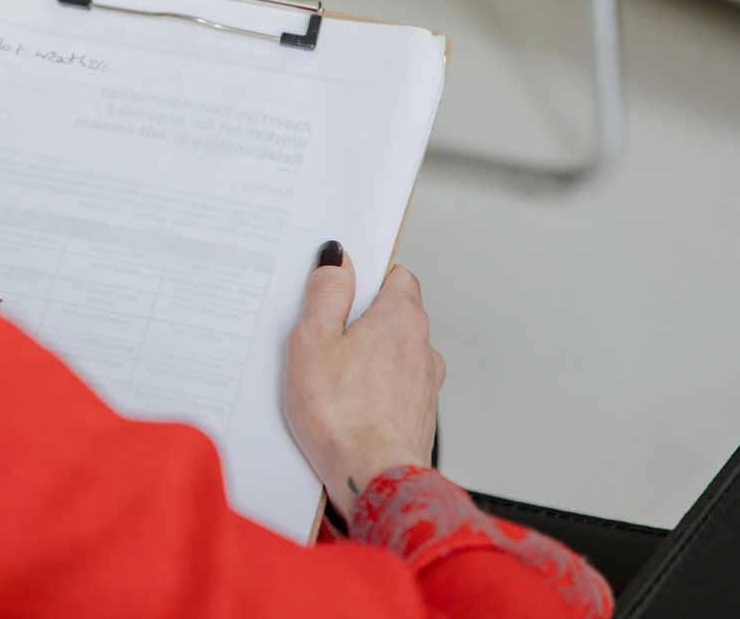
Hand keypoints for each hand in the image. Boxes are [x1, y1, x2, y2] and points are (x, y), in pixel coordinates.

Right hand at [283, 245, 444, 518]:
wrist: (373, 479)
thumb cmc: (341, 413)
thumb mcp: (314, 338)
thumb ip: (327, 292)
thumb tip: (337, 259)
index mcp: (402, 317)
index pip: (395, 275)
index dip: (366, 276)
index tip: (338, 285)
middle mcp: (422, 347)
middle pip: (393, 316)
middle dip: (361, 320)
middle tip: (321, 334)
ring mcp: (425, 385)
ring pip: (392, 356)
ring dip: (367, 359)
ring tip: (328, 378)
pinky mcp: (418, 418)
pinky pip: (392, 391)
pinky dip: (373, 392)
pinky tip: (343, 408)